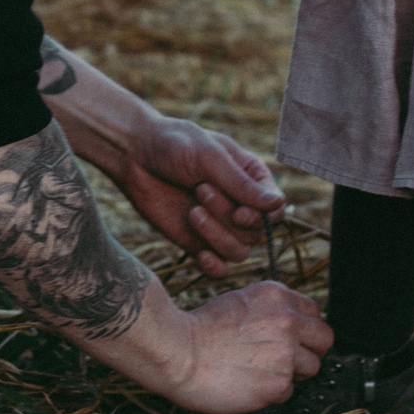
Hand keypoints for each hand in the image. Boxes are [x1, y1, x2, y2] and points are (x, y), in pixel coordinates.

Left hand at [111, 116, 286, 277]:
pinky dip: (215, 266)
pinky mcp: (198, 242)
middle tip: (200, 189)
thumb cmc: (175, 145)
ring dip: (217, 236)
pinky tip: (201, 255)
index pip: (276, 210)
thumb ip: (241, 184)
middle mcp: (241, 204)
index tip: (238, 210)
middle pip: (256, 232)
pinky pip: (219, 268)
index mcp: (252, 178)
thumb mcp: (210, 157)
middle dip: (228, 216)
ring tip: (193, 211)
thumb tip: (278, 205)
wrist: (134, 156)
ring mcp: (220, 226)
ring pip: (239, 251)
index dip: (262, 217)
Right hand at [161, 281, 333, 413]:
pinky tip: (248, 384)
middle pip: (324, 338)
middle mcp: (287, 320)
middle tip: (285, 359)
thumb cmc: (198, 329)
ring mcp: (286, 352)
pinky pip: (289, 391)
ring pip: (312, 367)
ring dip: (292, 373)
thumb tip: (288, 324)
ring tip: (260, 372)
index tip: (290, 338)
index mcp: (277, 296)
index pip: (314, 313)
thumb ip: (269, 310)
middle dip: (309, 350)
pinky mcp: (278, 383)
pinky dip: (272, 393)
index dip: (303, 329)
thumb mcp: (239, 301)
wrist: (176, 351)